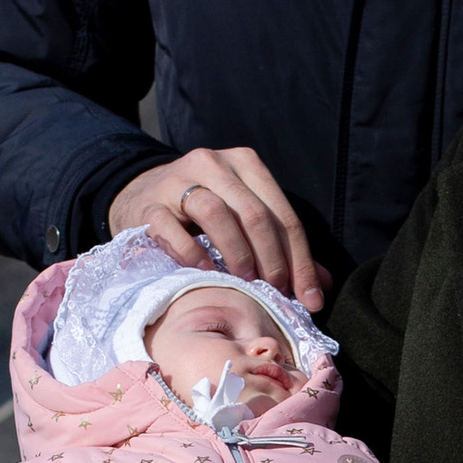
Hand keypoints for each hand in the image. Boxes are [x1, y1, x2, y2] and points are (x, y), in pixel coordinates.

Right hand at [106, 147, 327, 305]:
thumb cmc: (202, 213)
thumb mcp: (243, 217)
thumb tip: (321, 285)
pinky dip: (191, 252)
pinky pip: (171, 228)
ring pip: (215, 212)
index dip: (300, 259)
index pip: (282, 213)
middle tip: (278, 292)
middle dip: (272, 259)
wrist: (141, 195)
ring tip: (246, 282)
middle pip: (253, 212)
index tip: (310, 298)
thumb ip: (281, 246)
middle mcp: (213, 164)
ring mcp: (177, 180)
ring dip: (236, 252)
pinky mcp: (149, 204)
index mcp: (245, 163)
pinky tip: (206, 273)